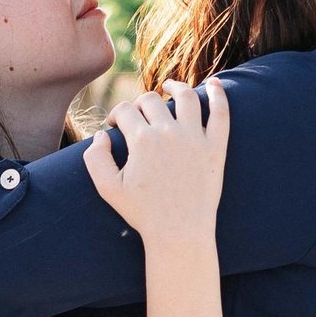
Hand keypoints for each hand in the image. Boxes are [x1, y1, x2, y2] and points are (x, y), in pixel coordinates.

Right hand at [82, 79, 229, 243]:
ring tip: (171, 87)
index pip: (124, 110)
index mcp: (142, 140)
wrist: (179, 232)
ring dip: (176, 87)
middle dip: (140, 104)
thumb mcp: (107, 189)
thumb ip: (95, 158)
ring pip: (185, 97)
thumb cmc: (142, 213)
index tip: (115, 125)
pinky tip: (214, 84)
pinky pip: (220, 113)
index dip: (116, 115)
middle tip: (139, 116)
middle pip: (151, 100)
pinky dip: (218, 94)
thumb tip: (102, 134)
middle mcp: (169, 133)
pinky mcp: (216, 148)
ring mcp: (195, 138)